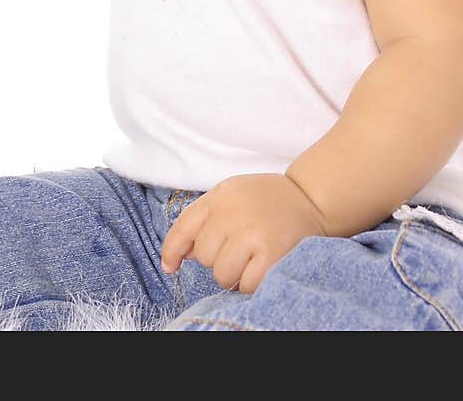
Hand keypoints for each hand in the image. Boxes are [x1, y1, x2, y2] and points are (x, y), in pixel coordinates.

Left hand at [160, 173, 329, 294]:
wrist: (310, 198)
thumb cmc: (266, 200)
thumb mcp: (230, 195)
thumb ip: (206, 218)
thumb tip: (186, 253)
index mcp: (219, 197)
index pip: (184, 227)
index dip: (171, 251)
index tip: (170, 266)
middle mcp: (232, 214)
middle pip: (204, 257)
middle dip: (217, 259)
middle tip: (238, 248)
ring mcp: (252, 235)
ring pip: (222, 275)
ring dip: (234, 274)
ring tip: (251, 258)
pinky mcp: (272, 255)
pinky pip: (246, 285)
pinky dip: (252, 282)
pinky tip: (263, 265)